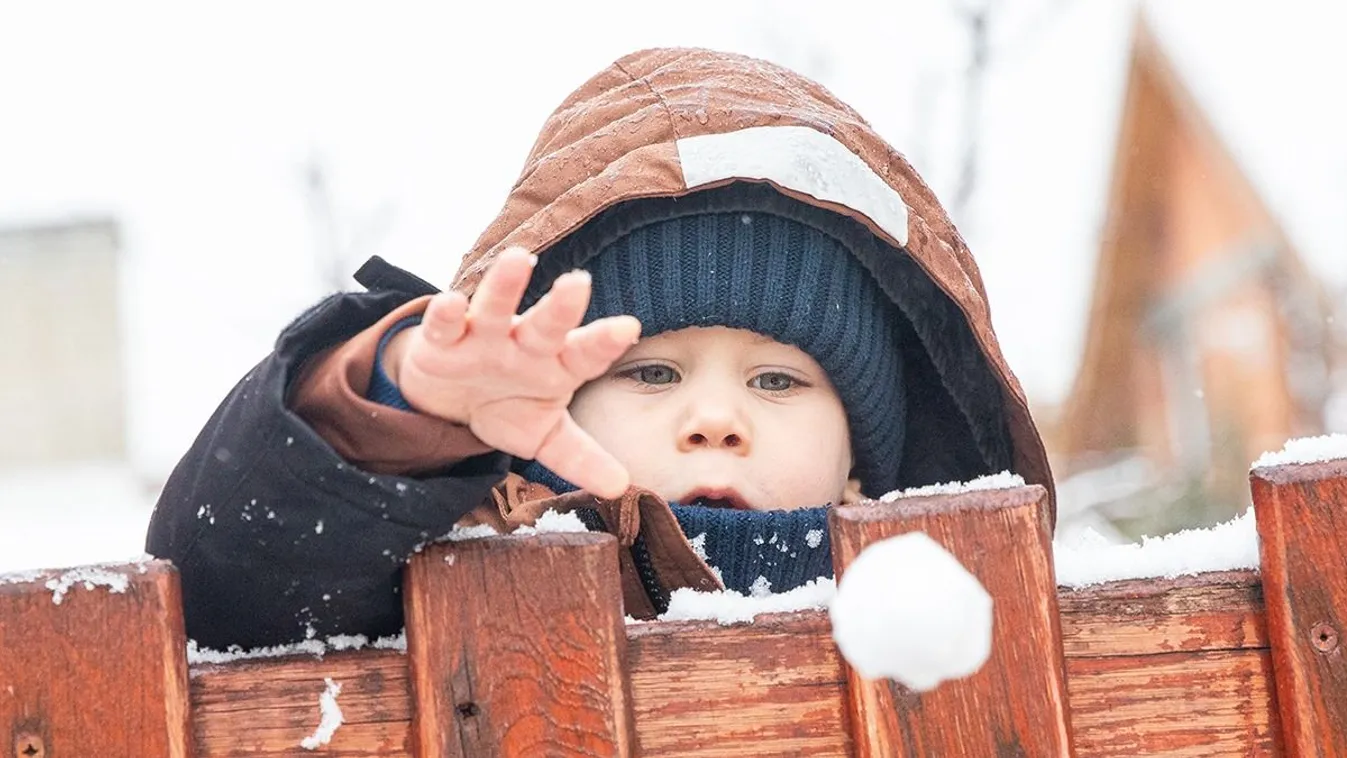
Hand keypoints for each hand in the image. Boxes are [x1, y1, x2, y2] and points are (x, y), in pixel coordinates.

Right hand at [383, 248, 639, 497]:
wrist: (448, 400)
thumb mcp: (543, 436)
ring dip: (505, 286)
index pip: (586, 353)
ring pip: (496, 307)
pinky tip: (452, 302)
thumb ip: (579, 457)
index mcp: (556, 364)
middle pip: (547, 323)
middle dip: (562, 306)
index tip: (628, 328)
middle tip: (578, 283)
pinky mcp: (443, 339)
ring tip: (519, 259)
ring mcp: (484, 336)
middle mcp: (524, 344)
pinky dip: (446, 314)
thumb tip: (621, 486)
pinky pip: (444, 324)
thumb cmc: (505, 405)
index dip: (605, 342)